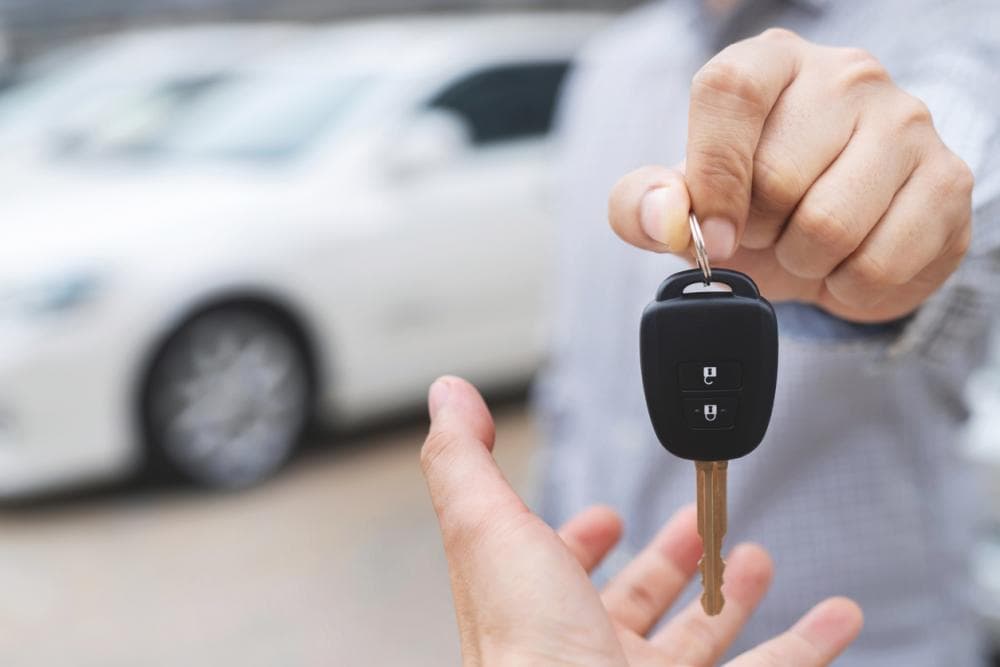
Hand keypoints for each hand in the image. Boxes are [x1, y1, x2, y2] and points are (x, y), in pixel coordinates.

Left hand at [421, 375, 862, 665]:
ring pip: (700, 638)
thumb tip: (448, 395)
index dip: (579, 539)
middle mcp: (584, 651)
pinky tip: (837, 618)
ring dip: (735, 595)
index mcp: (535, 606)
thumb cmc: (525, 651)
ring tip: (760, 557)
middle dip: (667, 560)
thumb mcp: (486, 528)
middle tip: (696, 528)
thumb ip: (463, 461)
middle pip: (634, 602)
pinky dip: (808, 645)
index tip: (607, 518)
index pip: (555, 566)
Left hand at [609, 28, 972, 322]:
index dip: (713, 174)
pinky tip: (849, 261)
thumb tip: (660, 218)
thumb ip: (644, 204)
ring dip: (804, 262)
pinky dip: (850, 285)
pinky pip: (881, 262)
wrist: (837, 242)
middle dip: (761, 231)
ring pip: (832, 225)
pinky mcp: (948, 180)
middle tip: (770, 230)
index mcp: (770, 62)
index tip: (712, 232)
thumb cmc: (755, 208)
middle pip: (778, 176)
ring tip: (807, 245)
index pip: (730, 92)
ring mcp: (907, 122)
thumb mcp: (687, 205)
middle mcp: (845, 76)